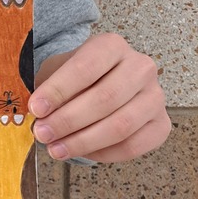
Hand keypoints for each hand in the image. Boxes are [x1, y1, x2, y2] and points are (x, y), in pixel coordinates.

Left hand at [28, 32, 170, 162]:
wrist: (104, 81)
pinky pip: (133, 146)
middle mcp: (140, 67)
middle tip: (42, 133)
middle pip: (105, 98)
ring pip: (120, 126)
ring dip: (83, 141)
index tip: (36, 108)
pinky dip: (103, 153)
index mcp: (113, 45)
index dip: (58, 90)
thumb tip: (38, 115)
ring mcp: (155, 96)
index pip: (85, 67)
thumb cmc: (78, 76)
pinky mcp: (161, 124)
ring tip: (56, 149)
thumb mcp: (61, 70)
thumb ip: (51, 88)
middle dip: (68, 120)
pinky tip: (81, 152)